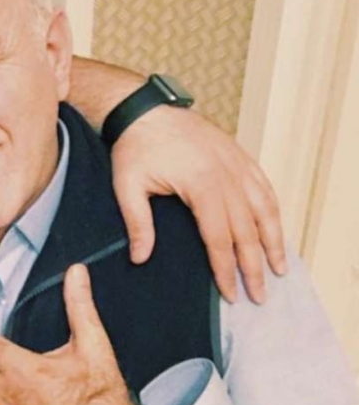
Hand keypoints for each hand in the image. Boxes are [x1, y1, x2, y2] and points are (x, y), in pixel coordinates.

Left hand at [111, 105, 286, 303]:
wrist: (144, 109)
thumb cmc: (133, 147)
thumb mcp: (127, 186)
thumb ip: (138, 223)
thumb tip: (140, 259)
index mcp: (200, 185)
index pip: (219, 238)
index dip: (225, 269)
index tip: (230, 295)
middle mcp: (226, 175)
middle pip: (247, 231)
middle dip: (253, 266)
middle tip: (258, 296)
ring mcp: (236, 164)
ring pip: (264, 209)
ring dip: (273, 242)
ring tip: (278, 269)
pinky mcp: (238, 155)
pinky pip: (264, 187)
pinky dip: (272, 211)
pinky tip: (275, 229)